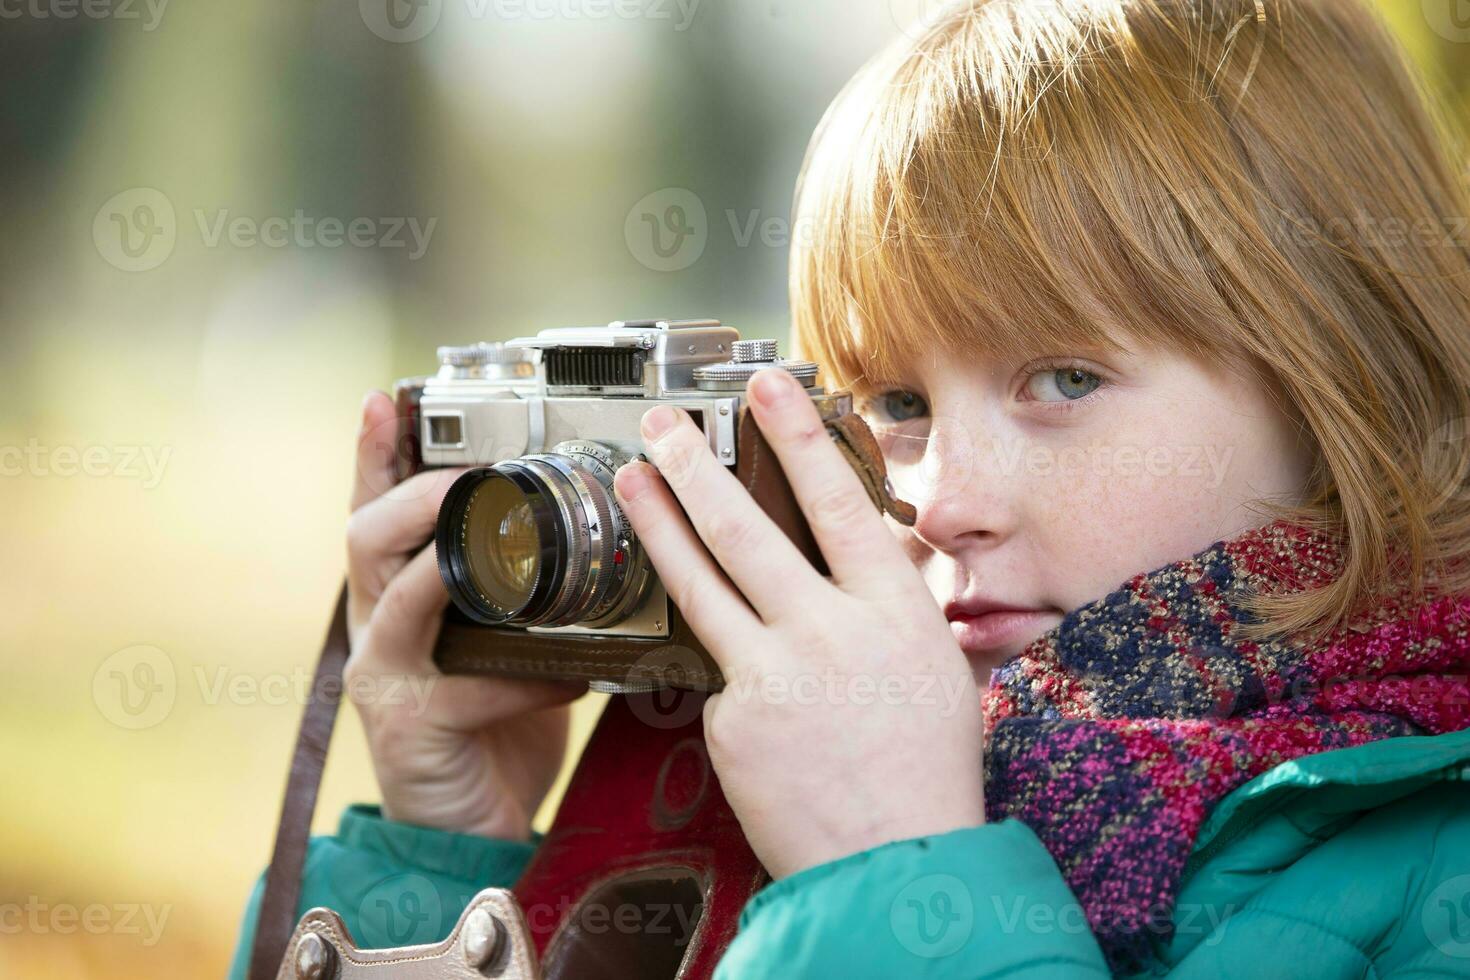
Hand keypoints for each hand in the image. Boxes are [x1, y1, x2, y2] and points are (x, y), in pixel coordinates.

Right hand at [343, 391, 583, 840]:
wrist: (475, 829)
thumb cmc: (497, 727)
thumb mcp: (510, 645)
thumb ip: (526, 597)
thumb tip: (596, 542)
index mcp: (403, 598)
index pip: (378, 511)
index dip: (374, 455)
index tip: (382, 400)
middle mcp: (379, 628)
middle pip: (365, 536)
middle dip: (415, 493)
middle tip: (466, 475)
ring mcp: (385, 677)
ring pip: (393, 598)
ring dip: (449, 564)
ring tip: (498, 546)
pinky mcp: (409, 727)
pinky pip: (462, 687)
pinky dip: (521, 679)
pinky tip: (566, 679)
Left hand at [612, 368, 984, 878]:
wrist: (896, 866)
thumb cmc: (925, 770)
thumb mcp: (933, 668)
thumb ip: (888, 605)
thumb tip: (865, 551)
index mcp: (892, 612)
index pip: (838, 503)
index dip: (796, 438)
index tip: (766, 389)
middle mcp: (830, 633)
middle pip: (745, 530)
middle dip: (695, 466)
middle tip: (663, 424)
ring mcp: (773, 676)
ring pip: (701, 583)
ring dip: (658, 523)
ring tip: (630, 477)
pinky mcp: (731, 721)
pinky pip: (717, 677)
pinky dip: (730, 675)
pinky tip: (758, 702)